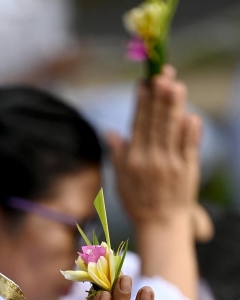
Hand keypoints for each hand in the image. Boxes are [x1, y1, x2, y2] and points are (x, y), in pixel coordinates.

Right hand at [108, 66, 201, 226]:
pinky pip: (188, 148)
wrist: (160, 225)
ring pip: (171, 131)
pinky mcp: (187, 170)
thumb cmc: (139, 202)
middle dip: (158, 97)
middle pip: (154, 122)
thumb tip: (108, 132)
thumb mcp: (121, 179)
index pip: (137, 123)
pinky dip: (190, 133)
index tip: (144, 81)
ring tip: (176, 85)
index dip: (141, 101)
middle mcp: (149, 159)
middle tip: (162, 74)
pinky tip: (190, 116)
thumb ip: (117, 153)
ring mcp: (169, 164)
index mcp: (132, 159)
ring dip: (173, 107)